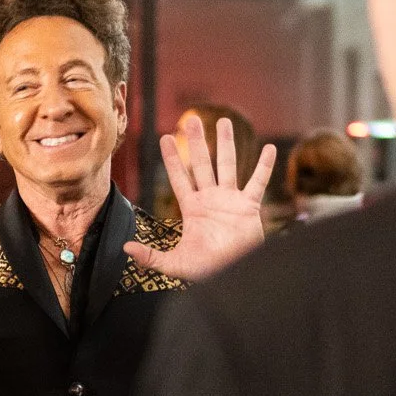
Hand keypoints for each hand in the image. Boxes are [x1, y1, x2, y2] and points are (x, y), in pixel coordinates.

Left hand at [126, 116, 275, 281]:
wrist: (234, 275)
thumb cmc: (206, 271)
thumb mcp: (175, 264)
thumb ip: (151, 257)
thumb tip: (126, 248)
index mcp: (193, 209)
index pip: (179, 178)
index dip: (173, 159)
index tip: (165, 138)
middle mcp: (211, 199)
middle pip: (203, 164)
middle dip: (197, 142)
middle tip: (192, 119)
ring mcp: (231, 201)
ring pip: (228, 165)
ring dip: (227, 143)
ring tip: (224, 121)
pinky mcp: (250, 207)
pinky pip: (258, 182)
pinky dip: (264, 166)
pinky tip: (269, 148)